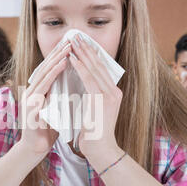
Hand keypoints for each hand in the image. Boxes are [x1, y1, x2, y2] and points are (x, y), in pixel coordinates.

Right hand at [19, 41, 70, 155]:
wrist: (35, 149)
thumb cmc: (47, 131)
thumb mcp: (56, 110)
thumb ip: (61, 97)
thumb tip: (76, 86)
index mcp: (38, 92)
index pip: (50, 70)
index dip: (60, 56)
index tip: (73, 45)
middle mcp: (32, 91)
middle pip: (46, 67)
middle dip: (59, 52)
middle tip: (72, 39)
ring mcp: (29, 96)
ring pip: (45, 72)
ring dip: (57, 58)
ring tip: (69, 46)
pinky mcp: (30, 104)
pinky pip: (44, 85)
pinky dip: (53, 73)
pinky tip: (62, 64)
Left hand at [68, 33, 122, 165]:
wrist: (100, 150)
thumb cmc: (93, 134)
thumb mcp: (94, 112)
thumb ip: (91, 98)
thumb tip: (82, 88)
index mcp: (113, 94)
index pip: (101, 70)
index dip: (91, 55)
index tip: (82, 44)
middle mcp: (114, 92)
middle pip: (99, 65)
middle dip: (87, 49)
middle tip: (77, 36)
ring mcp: (110, 95)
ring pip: (94, 69)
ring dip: (82, 53)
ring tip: (73, 42)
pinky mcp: (102, 99)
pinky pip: (88, 79)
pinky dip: (80, 67)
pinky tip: (72, 58)